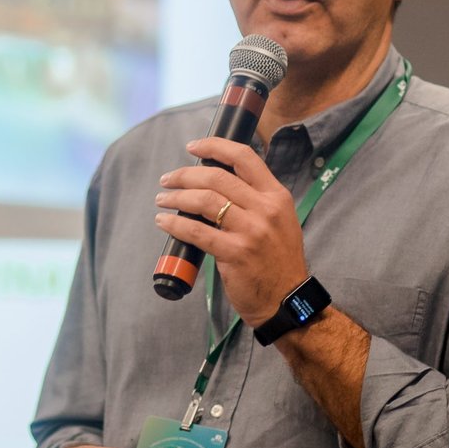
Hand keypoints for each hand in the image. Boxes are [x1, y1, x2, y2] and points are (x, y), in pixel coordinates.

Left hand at [155, 137, 307, 325]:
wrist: (286, 300)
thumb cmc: (277, 261)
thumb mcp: (279, 221)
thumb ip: (255, 200)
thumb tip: (214, 182)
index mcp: (277, 196)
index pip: (244, 157)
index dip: (215, 146)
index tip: (193, 147)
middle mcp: (266, 209)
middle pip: (217, 178)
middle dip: (185, 175)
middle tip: (167, 180)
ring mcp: (251, 232)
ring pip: (204, 201)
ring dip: (177, 197)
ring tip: (162, 199)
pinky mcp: (235, 254)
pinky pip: (196, 232)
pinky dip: (175, 224)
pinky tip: (164, 222)